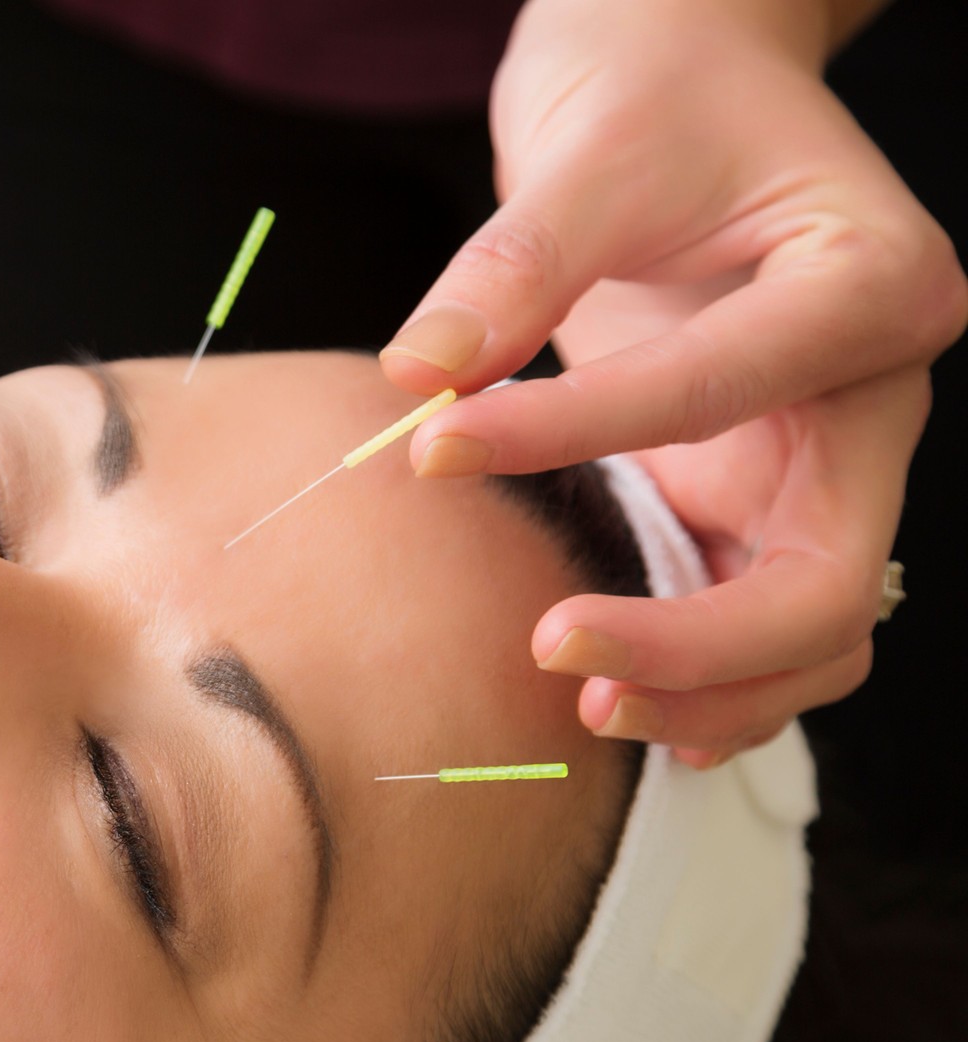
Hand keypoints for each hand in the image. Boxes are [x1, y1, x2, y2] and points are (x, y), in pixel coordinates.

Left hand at [380, 0, 965, 765]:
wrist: (682, 82)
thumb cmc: (655, 97)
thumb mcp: (588, 151)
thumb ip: (512, 266)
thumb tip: (419, 377)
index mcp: (870, 286)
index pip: (719, 392)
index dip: (572, 435)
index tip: (434, 443)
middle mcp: (873, 393)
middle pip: (829, 579)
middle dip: (698, 642)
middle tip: (553, 648)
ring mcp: (825, 457)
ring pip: (817, 630)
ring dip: (714, 691)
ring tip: (586, 708)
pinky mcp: (761, 492)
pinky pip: (763, 617)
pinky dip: (710, 679)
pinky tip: (625, 707)